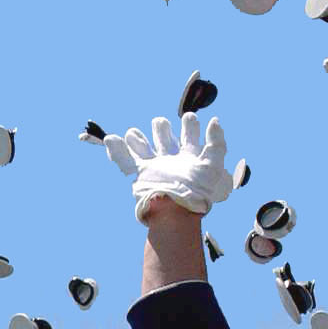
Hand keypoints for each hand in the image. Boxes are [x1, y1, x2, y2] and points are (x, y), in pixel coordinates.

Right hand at [103, 112, 229, 221]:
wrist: (176, 210)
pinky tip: (111, 138)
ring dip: (138, 137)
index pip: (189, 138)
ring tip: (133, 132)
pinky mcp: (140, 175)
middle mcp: (171, 162)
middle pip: (164, 140)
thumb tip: (214, 121)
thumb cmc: (197, 192)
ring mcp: (154, 168)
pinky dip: (117, 151)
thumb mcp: (213, 165)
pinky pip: (125, 161)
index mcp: (189, 159)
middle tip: (160, 123)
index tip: (189, 118)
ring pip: (144, 148)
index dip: (190, 126)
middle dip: (161, 129)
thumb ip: (216, 142)